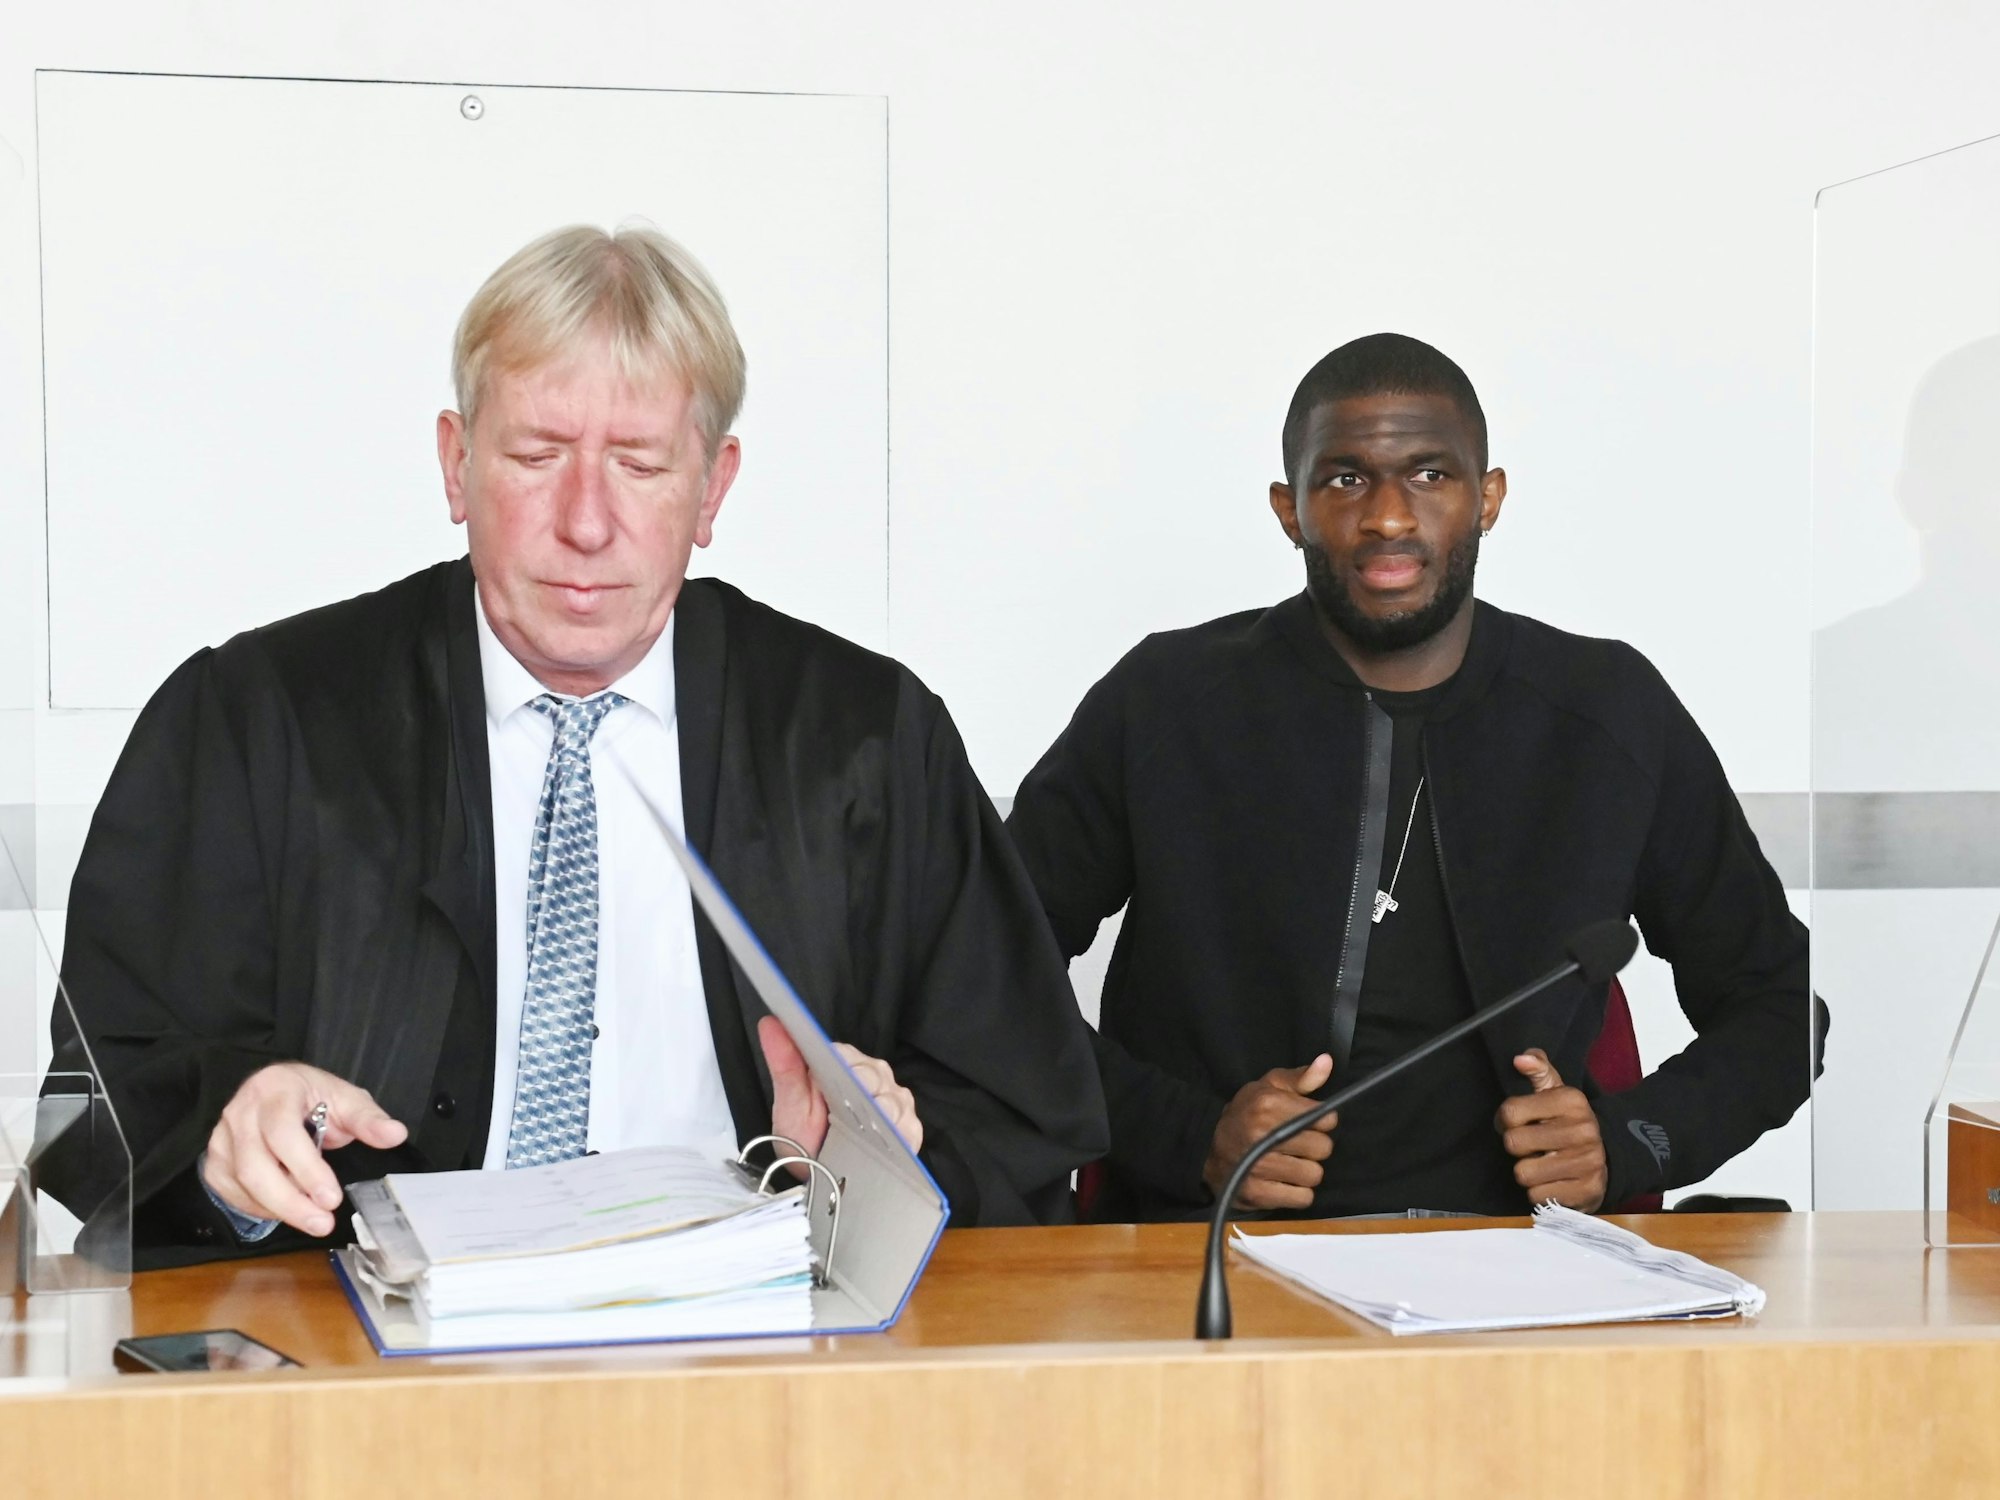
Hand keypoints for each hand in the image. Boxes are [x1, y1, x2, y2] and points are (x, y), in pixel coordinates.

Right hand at [202, 1062, 408, 1235]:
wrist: (273, 1090)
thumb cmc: (311, 1097)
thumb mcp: (344, 1098)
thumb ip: (368, 1119)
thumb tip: (395, 1134)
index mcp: (274, 1090)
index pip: (284, 1134)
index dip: (307, 1170)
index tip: (332, 1198)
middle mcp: (239, 1113)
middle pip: (255, 1167)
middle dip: (291, 1202)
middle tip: (323, 1224)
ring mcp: (221, 1139)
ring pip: (242, 1185)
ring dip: (279, 1209)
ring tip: (314, 1220)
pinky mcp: (215, 1162)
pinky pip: (233, 1194)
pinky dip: (261, 1209)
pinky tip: (287, 1211)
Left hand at [758, 1016, 922, 1156]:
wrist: (820, 1177)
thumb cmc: (804, 1136)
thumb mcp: (789, 1102)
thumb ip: (784, 1062)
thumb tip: (769, 1023)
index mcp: (843, 1062)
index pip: (846, 1054)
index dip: (840, 1066)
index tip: (831, 1081)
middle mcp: (872, 1076)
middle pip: (874, 1075)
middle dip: (859, 1093)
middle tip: (844, 1113)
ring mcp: (893, 1100)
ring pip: (894, 1100)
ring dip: (878, 1117)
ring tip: (864, 1132)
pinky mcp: (908, 1127)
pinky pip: (909, 1126)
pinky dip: (897, 1135)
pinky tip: (884, 1144)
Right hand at [1203, 1054, 1336, 1210]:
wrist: (1206, 1147)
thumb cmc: (1247, 1114)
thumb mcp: (1269, 1088)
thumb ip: (1302, 1077)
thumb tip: (1327, 1061)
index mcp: (1268, 1104)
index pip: (1326, 1119)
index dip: (1322, 1122)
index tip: (1309, 1123)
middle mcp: (1262, 1135)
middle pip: (1323, 1148)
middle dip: (1314, 1147)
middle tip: (1297, 1145)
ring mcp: (1258, 1167)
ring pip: (1314, 1175)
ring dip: (1306, 1171)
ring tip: (1289, 1163)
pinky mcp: (1257, 1194)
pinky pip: (1303, 1198)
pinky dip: (1297, 1192)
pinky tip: (1283, 1181)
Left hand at [1495, 1048, 1606, 1211]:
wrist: (1606, 1159)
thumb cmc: (1567, 1123)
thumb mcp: (1555, 1092)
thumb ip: (1538, 1070)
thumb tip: (1520, 1059)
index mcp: (1572, 1101)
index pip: (1509, 1112)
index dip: (1505, 1120)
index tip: (1517, 1123)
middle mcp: (1583, 1130)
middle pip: (1513, 1144)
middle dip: (1517, 1147)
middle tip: (1530, 1146)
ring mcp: (1587, 1163)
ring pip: (1523, 1174)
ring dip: (1527, 1172)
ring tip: (1542, 1163)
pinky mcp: (1586, 1192)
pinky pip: (1537, 1197)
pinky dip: (1539, 1192)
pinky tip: (1552, 1181)